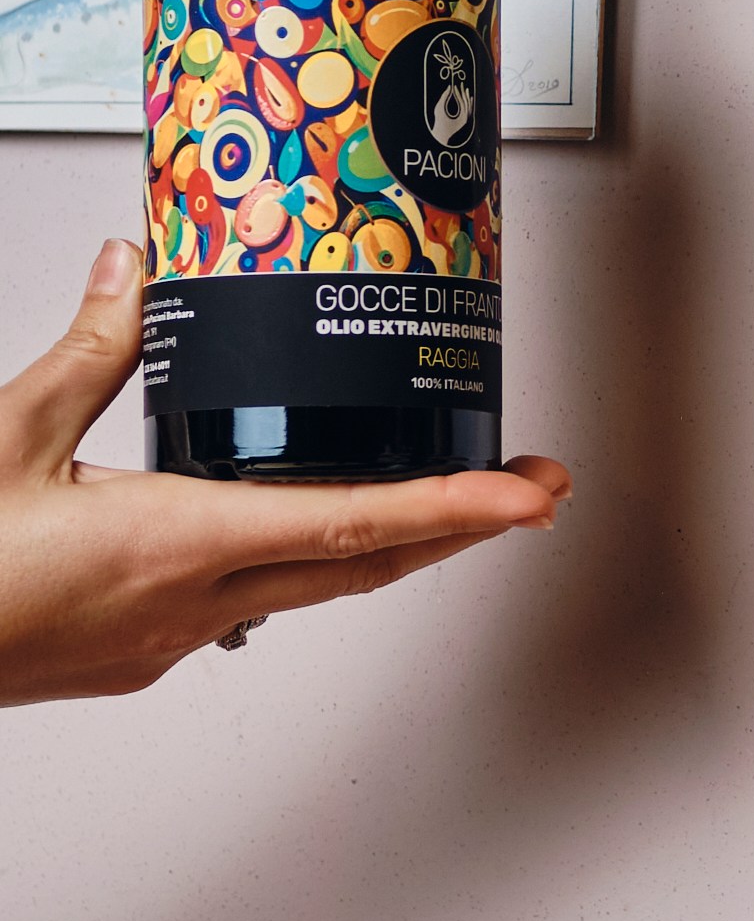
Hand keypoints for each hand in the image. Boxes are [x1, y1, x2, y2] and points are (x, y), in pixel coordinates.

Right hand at [0, 240, 568, 704]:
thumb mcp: (10, 432)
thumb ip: (92, 347)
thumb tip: (136, 264)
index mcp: (173, 543)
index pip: (353, 524)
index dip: (455, 509)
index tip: (528, 497)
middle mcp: (191, 604)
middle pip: (363, 566)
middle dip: (459, 525)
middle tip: (535, 490)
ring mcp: (170, 641)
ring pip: (311, 588)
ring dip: (383, 546)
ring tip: (445, 501)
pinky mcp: (141, 655)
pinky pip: (246, 601)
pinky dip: (293, 561)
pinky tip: (288, 525)